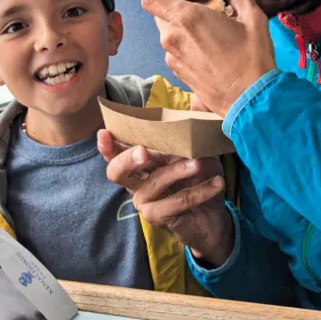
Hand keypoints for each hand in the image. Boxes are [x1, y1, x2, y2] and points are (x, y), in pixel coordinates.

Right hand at [97, 131, 234, 266]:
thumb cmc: (200, 179)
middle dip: (128, 159)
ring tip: (198, 164)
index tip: (104, 133)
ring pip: (153, 183)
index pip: (115, 153)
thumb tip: (196, 102)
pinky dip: (199, 191)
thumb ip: (192, 130)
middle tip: (143, 152)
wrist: (214, 216)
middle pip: (117, 172)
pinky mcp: (158, 217)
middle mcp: (136, 183)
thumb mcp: (198, 151)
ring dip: (176, 171)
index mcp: (139, 163)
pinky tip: (216, 183)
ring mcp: (144, 202)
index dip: (107, 145)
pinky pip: (177, 201)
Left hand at [142, 0, 274, 116]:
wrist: (250, 100)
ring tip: (203, 30)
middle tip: (190, 5)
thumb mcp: (253, 20)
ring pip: (167, 36)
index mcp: (186, 19)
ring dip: (179, 29)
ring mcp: (174, 59)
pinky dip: (184, 46)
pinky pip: (175, 53)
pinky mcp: (179, 75)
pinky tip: (205, 50)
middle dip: (170, 7)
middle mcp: (173, 38)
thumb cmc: (251, 58)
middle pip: (159, 16)